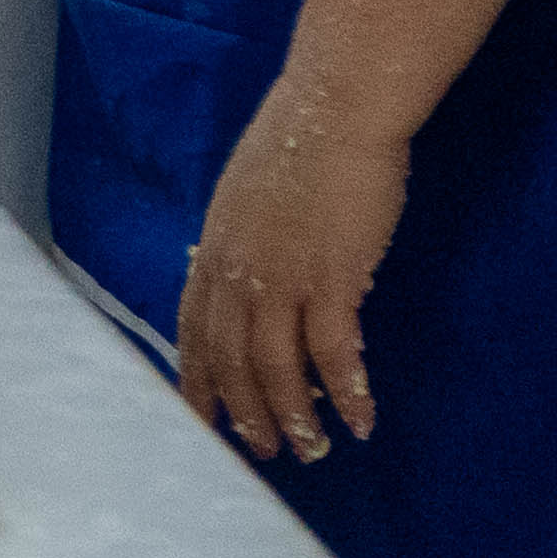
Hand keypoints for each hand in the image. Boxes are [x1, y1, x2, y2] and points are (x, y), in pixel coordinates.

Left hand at [174, 74, 409, 462]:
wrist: (338, 106)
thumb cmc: (301, 137)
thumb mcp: (247, 193)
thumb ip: (243, 240)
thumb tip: (246, 273)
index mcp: (215, 248)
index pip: (194, 329)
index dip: (196, 378)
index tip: (201, 418)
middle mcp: (239, 270)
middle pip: (230, 360)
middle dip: (244, 412)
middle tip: (261, 451)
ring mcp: (282, 278)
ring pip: (277, 368)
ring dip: (293, 416)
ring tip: (310, 449)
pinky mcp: (331, 279)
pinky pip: (335, 354)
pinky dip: (347, 394)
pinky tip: (362, 421)